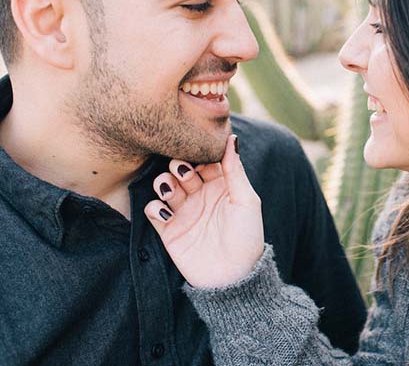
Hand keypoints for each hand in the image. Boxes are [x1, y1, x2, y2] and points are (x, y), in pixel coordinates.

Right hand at [144, 134, 264, 288]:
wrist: (234, 277)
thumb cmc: (247, 237)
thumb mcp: (246, 200)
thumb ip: (235, 170)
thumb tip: (231, 138)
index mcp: (220, 184)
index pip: (203, 159)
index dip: (198, 153)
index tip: (197, 151)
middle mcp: (200, 194)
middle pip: (180, 168)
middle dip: (179, 166)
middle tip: (185, 173)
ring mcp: (184, 211)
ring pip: (164, 185)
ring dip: (164, 183)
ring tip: (171, 191)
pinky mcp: (169, 230)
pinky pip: (153, 211)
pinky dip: (156, 208)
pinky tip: (168, 215)